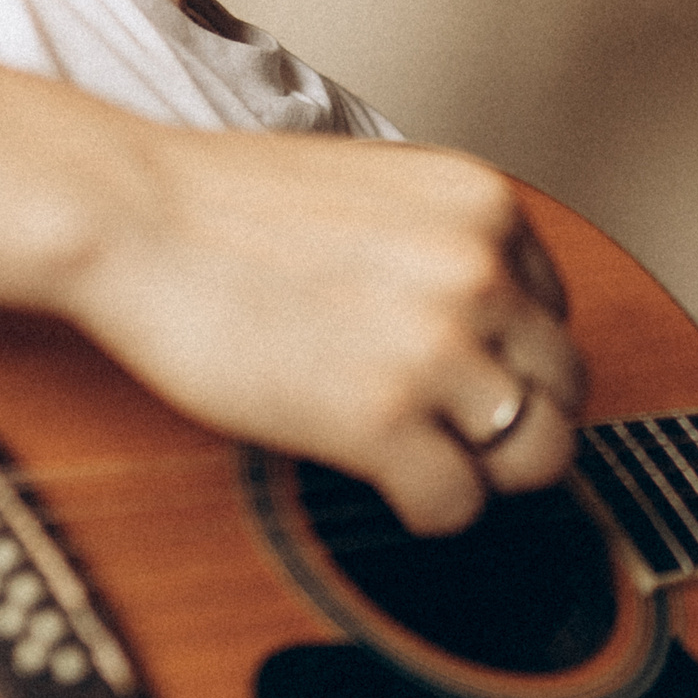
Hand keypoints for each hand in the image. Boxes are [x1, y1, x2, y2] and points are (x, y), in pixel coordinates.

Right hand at [70, 130, 582, 534]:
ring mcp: (439, 344)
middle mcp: (482, 268)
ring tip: (433, 464)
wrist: (133, 217)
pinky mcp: (383, 416)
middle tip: (462, 436)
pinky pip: (459, 501)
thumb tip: (492, 321)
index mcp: (486, 204)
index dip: (512, 354)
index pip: (556, 309)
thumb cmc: (227, 207)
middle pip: (564, 384)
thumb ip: (447, 242)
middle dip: (519, 419)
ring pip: (537, 451)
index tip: (469, 375)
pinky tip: (391, 488)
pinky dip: (432, 509)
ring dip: (486, 472)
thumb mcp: (381, 188)